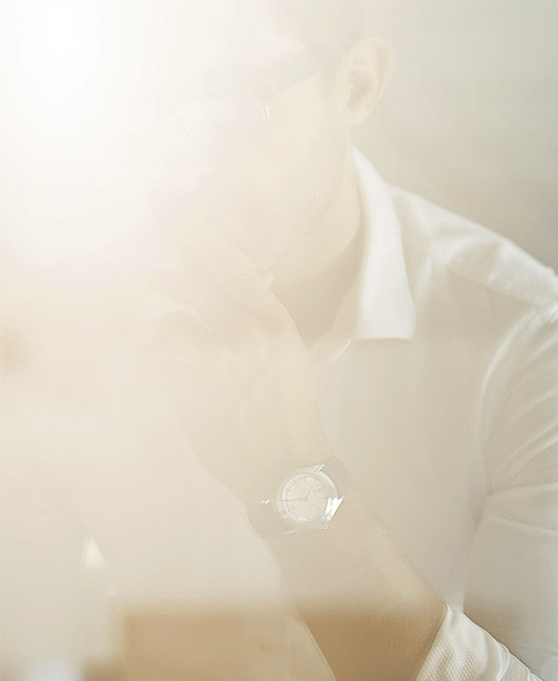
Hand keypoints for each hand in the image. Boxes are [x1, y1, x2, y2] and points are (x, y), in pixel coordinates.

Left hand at [143, 241, 330, 505]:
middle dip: (166, 269)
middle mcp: (249, 335)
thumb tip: (225, 289)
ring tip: (185, 362)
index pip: (235, 267)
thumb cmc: (287, 414)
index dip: (203, 236)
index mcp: (278, 326)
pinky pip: (155, 355)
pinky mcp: (189, 386)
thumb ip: (260, 323)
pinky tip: (174, 381)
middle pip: (195, 282)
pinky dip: (157, 363)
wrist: (285, 469)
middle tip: (144, 260)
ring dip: (169, 336)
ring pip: (170, 322)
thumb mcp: (290, 359)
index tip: (178, 211)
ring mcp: (217, 360)